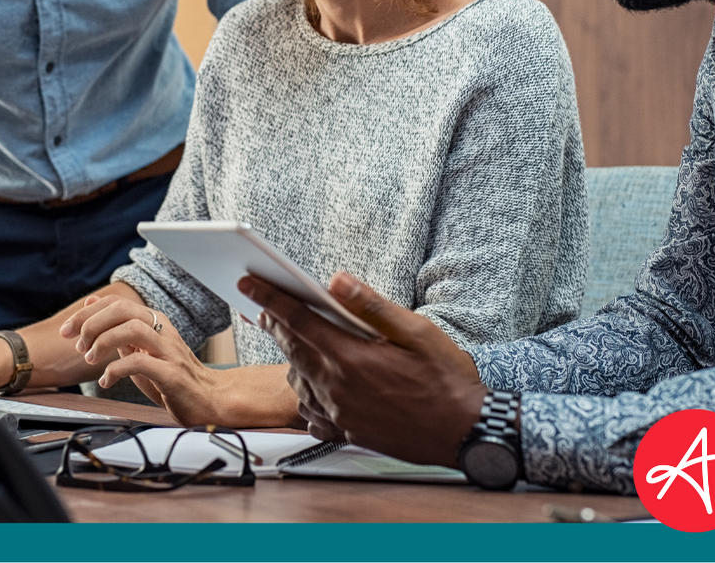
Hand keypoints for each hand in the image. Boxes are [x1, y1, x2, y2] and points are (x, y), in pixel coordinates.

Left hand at [58, 295, 295, 426]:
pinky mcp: (172, 374)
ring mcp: (169, 351)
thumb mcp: (141, 352)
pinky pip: (140, 363)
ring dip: (104, 342)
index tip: (68, 329)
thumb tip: (92, 314)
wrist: (211, 400)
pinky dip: (116, 370)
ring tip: (91, 359)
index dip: (87, 313)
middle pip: (122, 309)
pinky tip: (107, 381)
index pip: (116, 303)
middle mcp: (162, 330)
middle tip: (77, 344)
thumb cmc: (173, 378)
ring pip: (131, 329)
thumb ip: (120, 335)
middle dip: (91, 323)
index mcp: (154, 322)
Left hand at [240, 273, 486, 466]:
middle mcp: (337, 388)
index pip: (296, 320)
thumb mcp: (418, 332)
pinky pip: (310, 411)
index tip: (248, 283)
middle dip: (276, 325)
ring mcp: (339, 413)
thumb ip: (372, 306)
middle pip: (291, 348)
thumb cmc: (448, 380)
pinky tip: (322, 384)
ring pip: (297, 380)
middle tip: (267, 308)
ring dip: (295, 360)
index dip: (269, 298)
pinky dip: (309, 393)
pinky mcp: (345, 432)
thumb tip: (336, 280)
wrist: (467, 433)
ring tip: (305, 345)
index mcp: (351, 358)